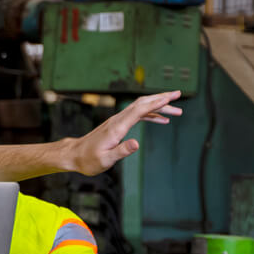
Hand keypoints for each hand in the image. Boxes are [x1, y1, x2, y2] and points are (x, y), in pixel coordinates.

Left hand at [68, 91, 182, 175]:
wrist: (75, 155)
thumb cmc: (89, 160)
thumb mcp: (106, 159)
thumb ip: (121, 151)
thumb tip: (136, 143)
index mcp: (117, 127)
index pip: (139, 110)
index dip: (156, 102)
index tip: (170, 97)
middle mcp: (118, 120)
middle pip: (142, 103)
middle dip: (161, 98)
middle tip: (178, 94)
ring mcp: (118, 121)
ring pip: (141, 108)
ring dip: (159, 107)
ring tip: (177, 111)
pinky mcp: (117, 125)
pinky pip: (137, 116)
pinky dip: (151, 115)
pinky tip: (161, 120)